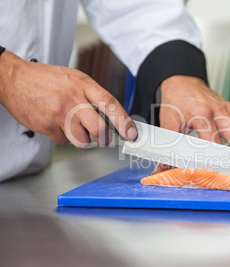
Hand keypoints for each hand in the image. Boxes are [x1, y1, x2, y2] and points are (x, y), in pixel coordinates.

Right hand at [0, 50, 136, 146]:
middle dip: (104, 139)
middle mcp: (72, 99)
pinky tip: (57, 124)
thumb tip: (113, 116)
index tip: (131, 133)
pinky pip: (64, 141)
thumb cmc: (47, 79)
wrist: (14, 79)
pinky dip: (64, 137)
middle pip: (98, 128)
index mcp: (82, 84)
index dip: (123, 121)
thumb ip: (92, 95)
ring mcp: (59, 114)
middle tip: (104, 139)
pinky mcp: (47, 126)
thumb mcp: (74, 78)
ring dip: (82, 139)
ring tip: (74, 126)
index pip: (110, 103)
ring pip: (82, 140)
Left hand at [155, 75, 229, 184]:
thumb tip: (162, 170)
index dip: (217, 162)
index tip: (223, 176)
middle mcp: (218, 111)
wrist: (181, 81)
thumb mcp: (167, 123)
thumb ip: (168, 147)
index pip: (213, 143)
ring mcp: (229, 108)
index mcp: (200, 115)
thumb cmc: (174, 103)